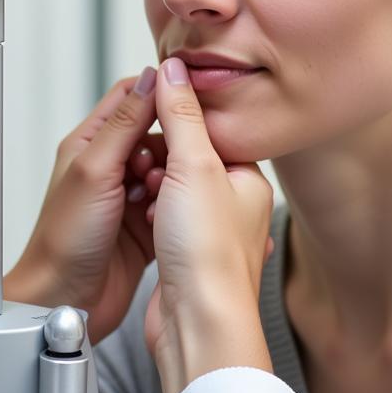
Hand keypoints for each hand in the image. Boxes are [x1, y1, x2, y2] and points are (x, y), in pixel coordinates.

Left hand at [4, 67, 163, 343]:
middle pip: (156, 133)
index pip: (131, 97)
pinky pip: (173, 203)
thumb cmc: (65, 240)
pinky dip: (178, 206)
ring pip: (169, 169)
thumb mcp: (95, 170)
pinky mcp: (146, 225)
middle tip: (181, 158)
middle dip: (173, 143)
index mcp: (91, 143)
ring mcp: (129, 196)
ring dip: (175, 178)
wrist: (65, 301)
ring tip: (169, 194)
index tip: (189, 96)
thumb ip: (124, 124)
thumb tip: (151, 79)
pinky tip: (176, 215)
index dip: (160, 92)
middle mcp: (110, 166)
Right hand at [144, 57, 274, 392]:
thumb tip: (173, 68)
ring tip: (144, 193)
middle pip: (185, 157)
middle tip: (145, 164)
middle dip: (158, 157)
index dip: (175, 120)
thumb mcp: (194, 165)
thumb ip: (182, 112)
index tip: (150, 117)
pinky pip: (160, 217)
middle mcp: (234, 204)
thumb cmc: (207, 254)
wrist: (198, 323)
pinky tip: (142, 218)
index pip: (209, 129)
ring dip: (150, 186)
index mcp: (249, 179)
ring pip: (169, 187)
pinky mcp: (186, 253)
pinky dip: (147, 213)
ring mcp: (209, 230)